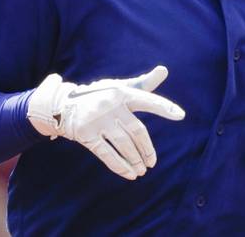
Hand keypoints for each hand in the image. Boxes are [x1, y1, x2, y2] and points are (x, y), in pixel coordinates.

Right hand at [27, 66, 184, 179]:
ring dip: (136, 160)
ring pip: (124, 145)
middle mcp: (110, 105)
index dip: (164, 107)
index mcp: (121, 92)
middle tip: (152, 162)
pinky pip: (107, 154)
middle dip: (147, 149)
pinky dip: (120, 166)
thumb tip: (164, 70)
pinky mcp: (86, 134)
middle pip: (137, 131)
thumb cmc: (100, 95)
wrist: (63, 104)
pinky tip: (130, 174)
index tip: (181, 115)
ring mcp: (97, 120)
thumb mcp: (119, 87)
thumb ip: (143, 83)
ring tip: (142, 170)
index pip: (147, 100)